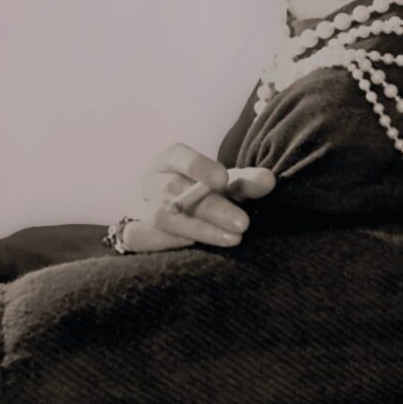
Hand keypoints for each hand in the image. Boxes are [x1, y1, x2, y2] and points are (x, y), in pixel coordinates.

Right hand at [120, 143, 276, 252]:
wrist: (172, 218)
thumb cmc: (203, 195)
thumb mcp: (227, 186)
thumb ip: (247, 182)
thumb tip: (269, 180)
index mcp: (172, 160)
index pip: (180, 156)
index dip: (200, 166)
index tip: (224, 180)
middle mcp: (153, 180)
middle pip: (176, 189)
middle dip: (212, 207)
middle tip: (243, 223)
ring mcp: (140, 207)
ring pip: (163, 216)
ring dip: (198, 228)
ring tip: (232, 239)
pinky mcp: (133, 233)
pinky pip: (142, 237)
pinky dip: (166, 241)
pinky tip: (193, 248)